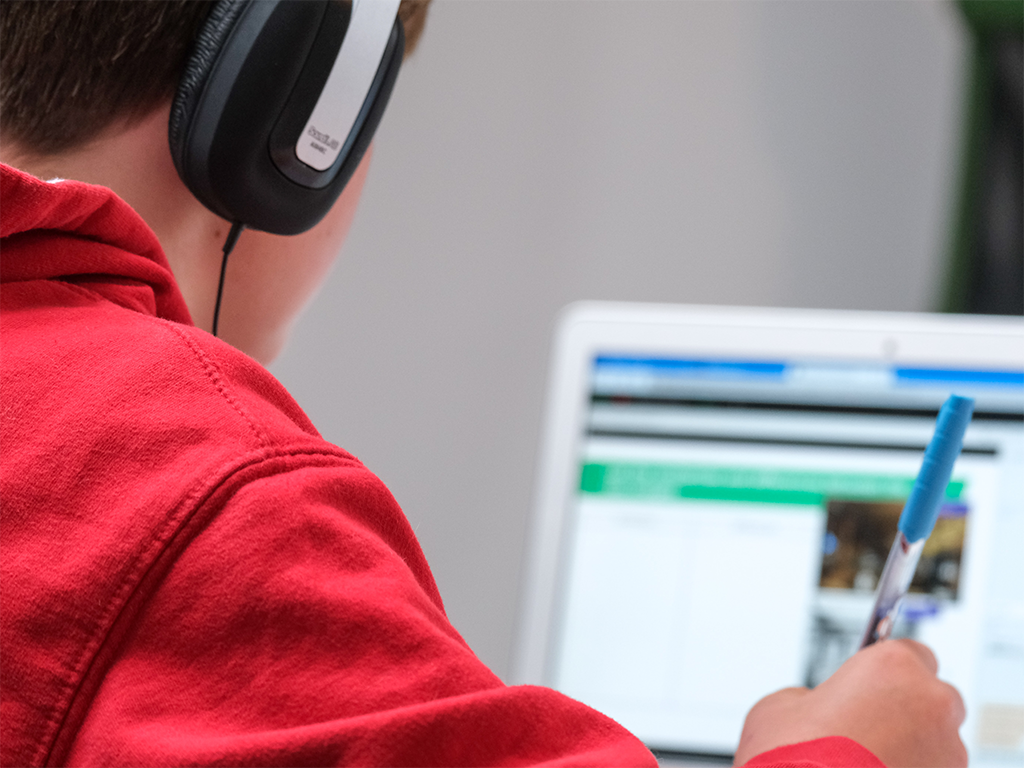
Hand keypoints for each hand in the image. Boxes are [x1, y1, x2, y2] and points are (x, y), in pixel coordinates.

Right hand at [733, 639, 965, 767]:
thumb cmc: (794, 758)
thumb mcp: (781, 706)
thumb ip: (812, 697)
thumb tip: (816, 710)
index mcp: (893, 666)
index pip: (913, 653)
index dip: (888, 671)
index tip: (871, 684)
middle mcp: (931, 703)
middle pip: (932, 698)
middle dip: (906, 709)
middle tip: (866, 726)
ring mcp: (948, 752)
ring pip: (936, 743)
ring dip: (911, 749)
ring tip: (865, 765)